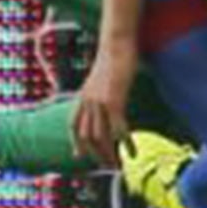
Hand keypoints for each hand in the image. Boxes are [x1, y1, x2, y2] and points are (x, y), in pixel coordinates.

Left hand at [72, 42, 137, 164]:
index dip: (75, 141)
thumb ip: (99, 89)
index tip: (79, 155)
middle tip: (106, 166)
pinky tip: (132, 151)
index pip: (74, 124)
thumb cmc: (113, 55)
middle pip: (86, 136)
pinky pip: (118, 128)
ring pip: (100, 137)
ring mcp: (99, 102)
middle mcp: (87, 101)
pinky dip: (125, 142)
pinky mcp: (114, 100)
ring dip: (108, 154)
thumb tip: (103, 94)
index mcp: (83, 95)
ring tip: (118, 164)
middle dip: (95, 154)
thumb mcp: (102, 76)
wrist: (116, 42)